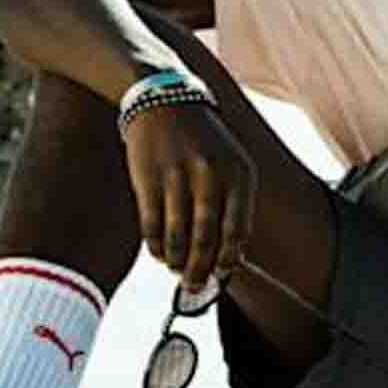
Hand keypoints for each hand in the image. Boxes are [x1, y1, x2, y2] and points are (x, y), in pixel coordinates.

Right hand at [122, 99, 255, 292]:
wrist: (164, 100)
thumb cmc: (203, 141)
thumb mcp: (232, 163)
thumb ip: (233, 205)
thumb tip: (228, 258)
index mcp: (239, 174)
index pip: (238, 232)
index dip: (228, 261)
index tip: (222, 277)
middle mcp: (211, 175)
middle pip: (206, 240)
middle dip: (200, 271)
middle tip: (195, 287)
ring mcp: (178, 177)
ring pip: (177, 237)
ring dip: (176, 262)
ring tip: (176, 271)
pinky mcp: (147, 178)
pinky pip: (151, 226)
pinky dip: (155, 247)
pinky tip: (159, 254)